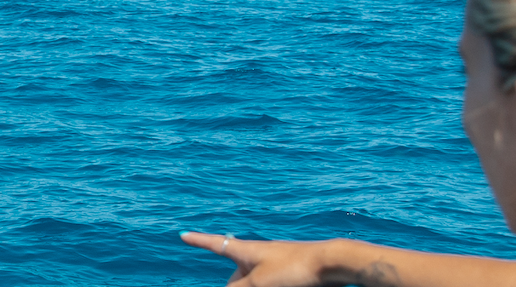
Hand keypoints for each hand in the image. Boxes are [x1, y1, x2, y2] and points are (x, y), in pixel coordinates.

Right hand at [182, 232, 378, 286]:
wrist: (332, 264)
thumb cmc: (294, 269)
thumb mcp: (258, 283)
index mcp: (247, 251)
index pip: (215, 245)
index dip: (198, 241)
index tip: (183, 234)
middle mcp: (258, 256)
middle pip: (236, 276)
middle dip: (235, 286)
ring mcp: (274, 265)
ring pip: (253, 282)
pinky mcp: (289, 274)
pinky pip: (268, 284)